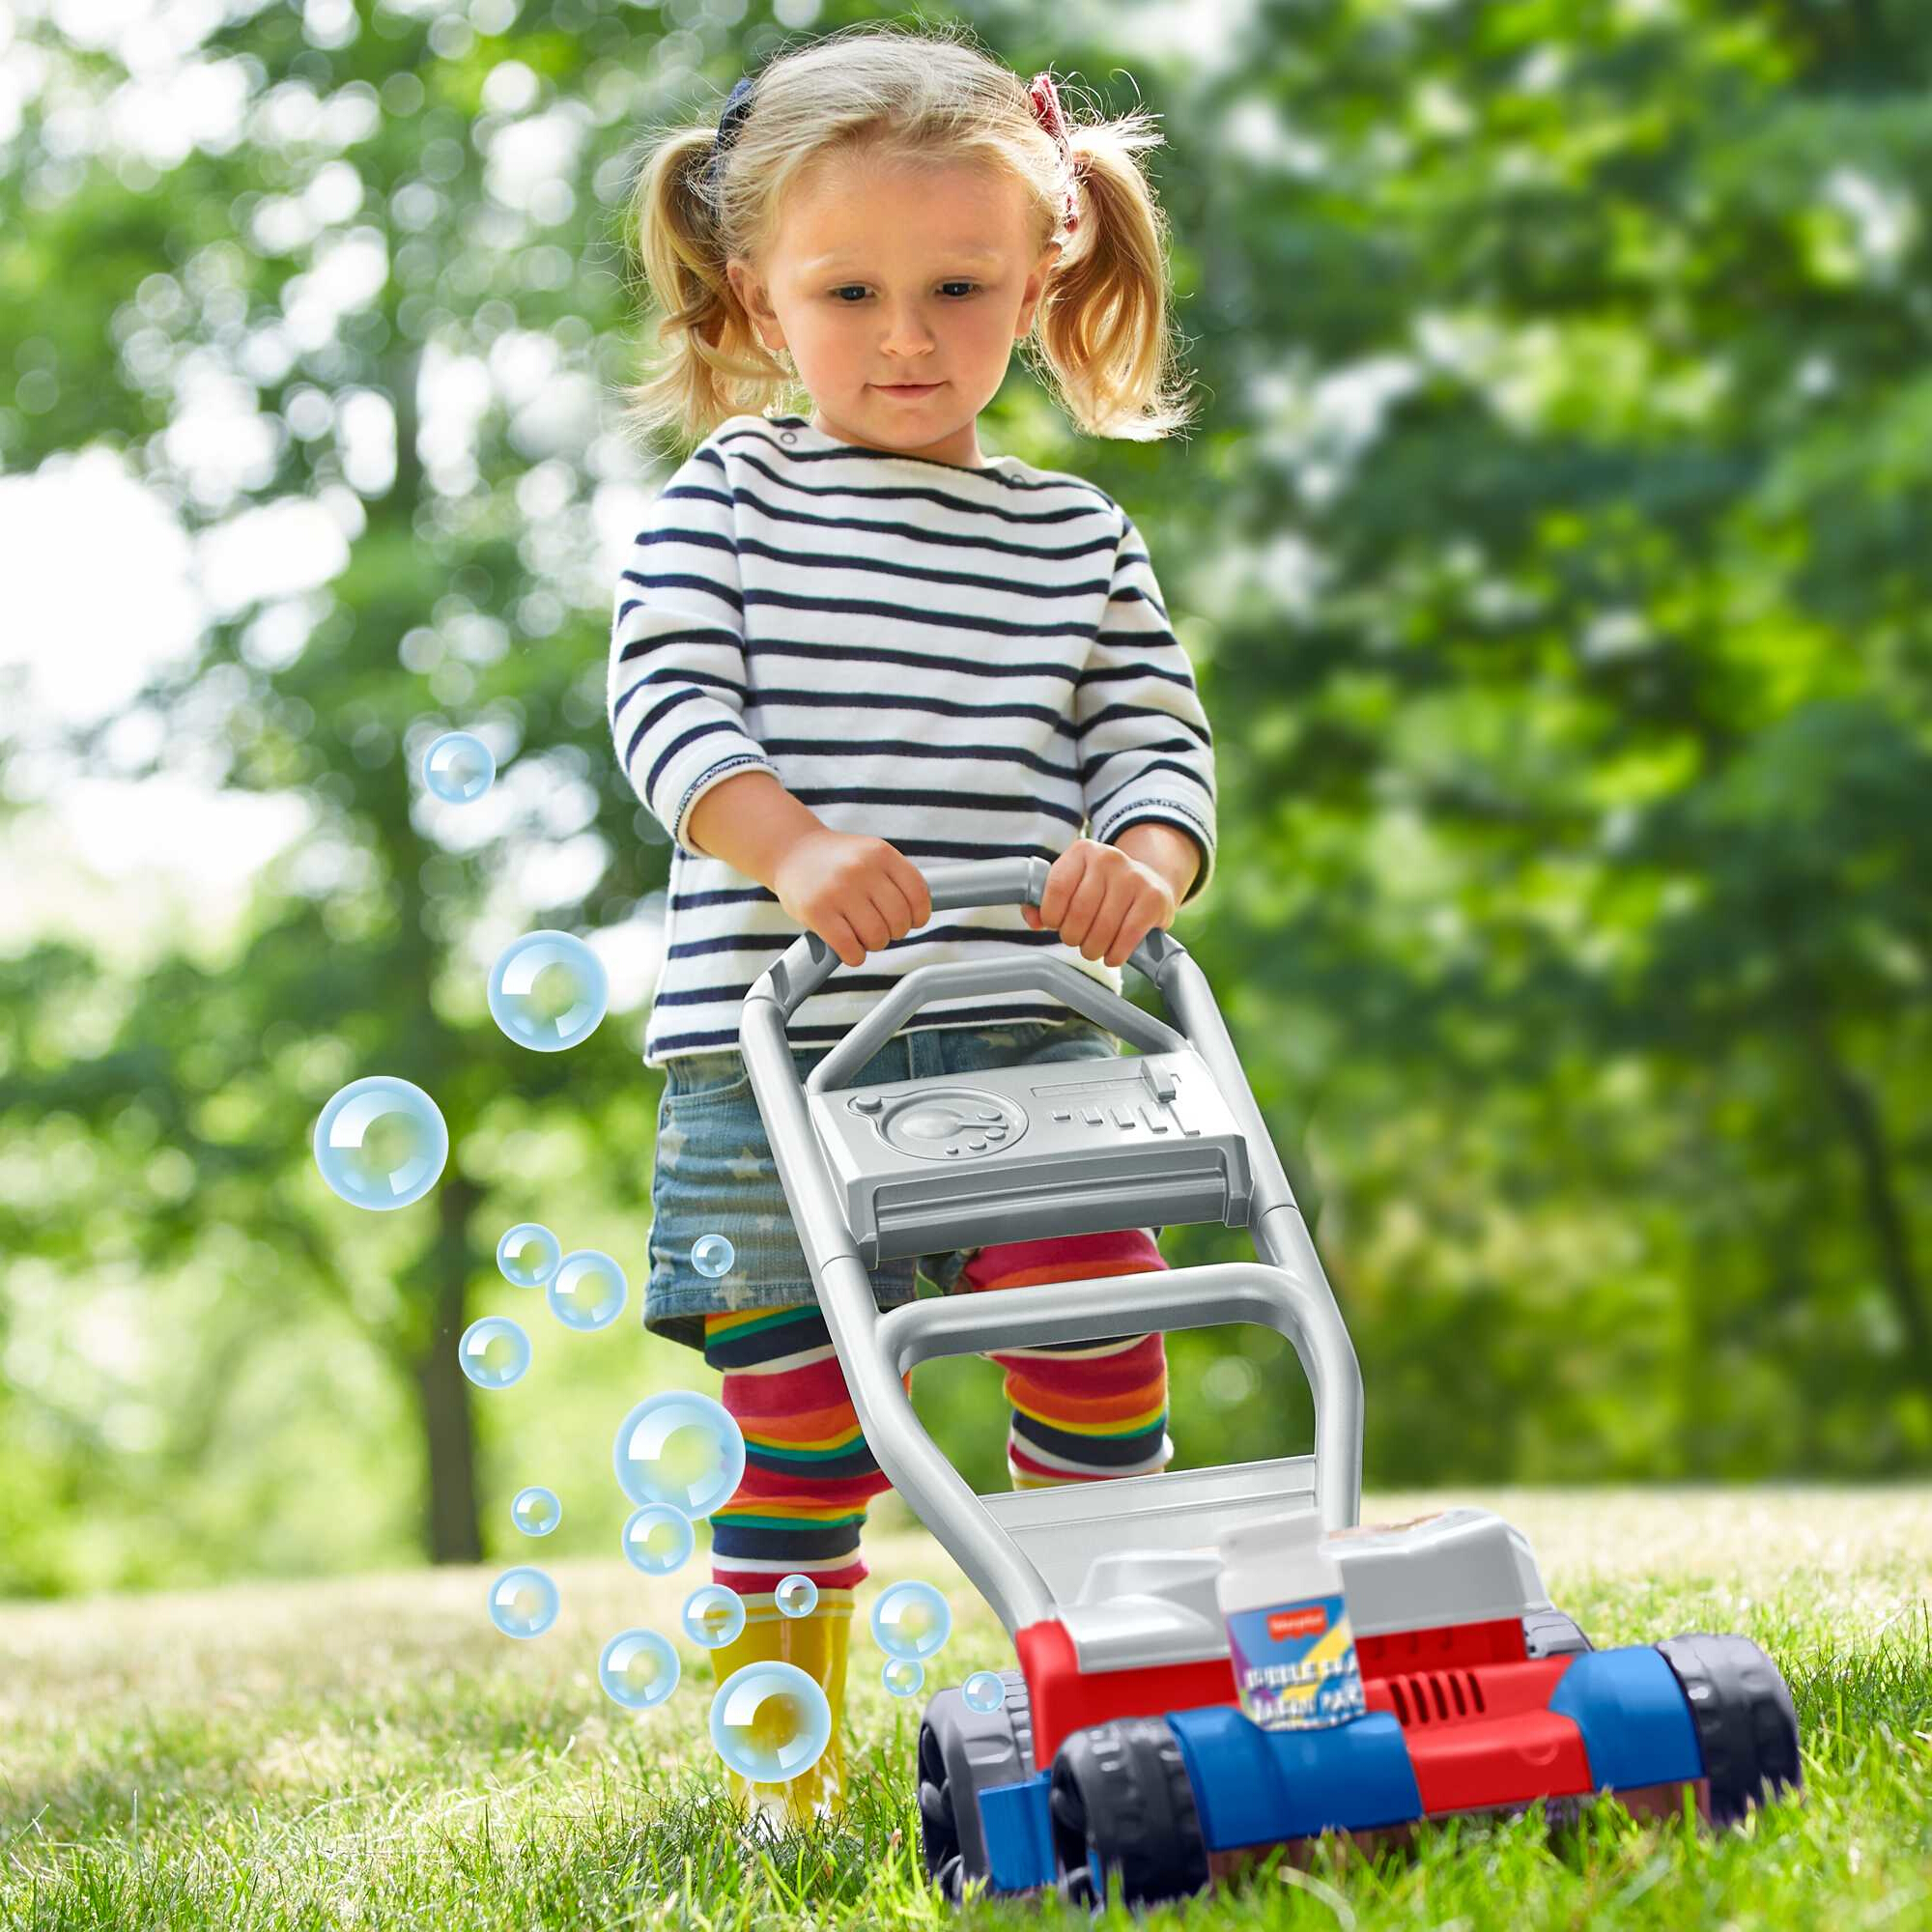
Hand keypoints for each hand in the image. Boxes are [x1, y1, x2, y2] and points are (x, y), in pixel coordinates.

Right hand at [771, 829, 932, 969]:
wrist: (791, 850)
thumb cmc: (838, 862)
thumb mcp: (870, 854)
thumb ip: (895, 878)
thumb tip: (919, 917)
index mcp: (881, 853)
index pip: (918, 894)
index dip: (919, 916)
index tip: (911, 922)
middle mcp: (861, 868)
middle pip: (899, 920)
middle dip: (894, 932)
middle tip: (881, 929)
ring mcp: (838, 890)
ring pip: (877, 937)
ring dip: (873, 944)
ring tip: (862, 936)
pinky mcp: (816, 911)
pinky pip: (849, 948)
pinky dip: (855, 956)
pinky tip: (849, 949)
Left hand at [1020, 838, 1176, 967]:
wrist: (1151, 882)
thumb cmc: (1103, 889)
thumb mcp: (1073, 884)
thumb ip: (1043, 901)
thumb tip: (1033, 920)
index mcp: (1082, 851)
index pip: (1057, 888)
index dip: (1052, 915)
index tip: (1056, 925)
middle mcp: (1109, 858)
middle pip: (1079, 912)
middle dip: (1073, 936)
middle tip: (1077, 940)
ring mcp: (1134, 877)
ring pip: (1103, 928)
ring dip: (1093, 949)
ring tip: (1094, 949)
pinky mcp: (1154, 898)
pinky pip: (1128, 936)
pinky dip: (1116, 953)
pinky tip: (1112, 955)